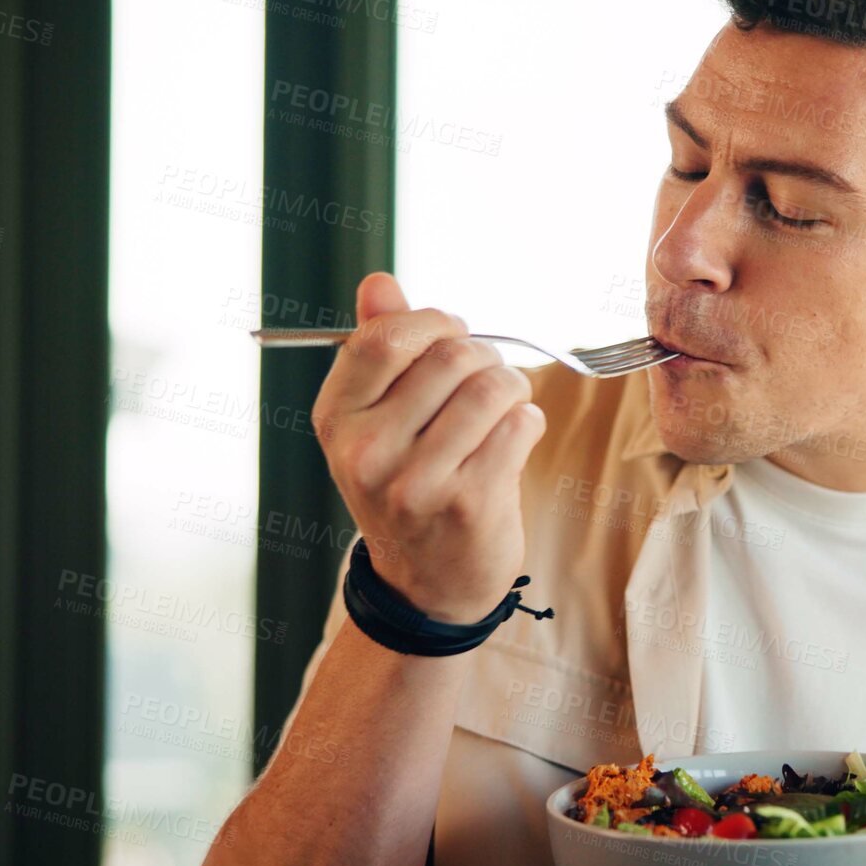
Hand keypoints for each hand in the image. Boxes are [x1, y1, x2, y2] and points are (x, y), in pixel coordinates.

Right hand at [312, 273, 546, 622]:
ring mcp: (416, 481)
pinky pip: (518, 426)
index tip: (451, 336)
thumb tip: (379, 281)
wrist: (427, 584)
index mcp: (337, 419)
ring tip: (505, 406)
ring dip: (513, 387)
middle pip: (450, 356)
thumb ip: (379, 347)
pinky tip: (514, 440)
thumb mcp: (376, 421)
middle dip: (483, 355)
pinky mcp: (468, 503)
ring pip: (491, 387)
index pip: (382, 338)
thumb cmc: (408, 485)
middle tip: (486, 377)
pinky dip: (527, 422)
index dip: (432, 323)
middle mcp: (367, 451)